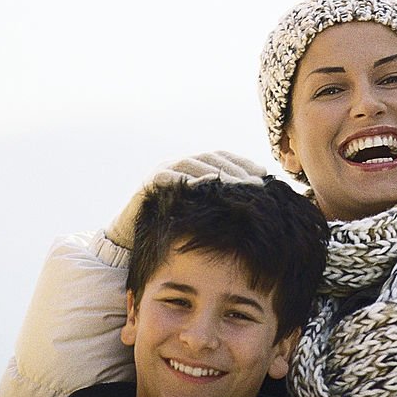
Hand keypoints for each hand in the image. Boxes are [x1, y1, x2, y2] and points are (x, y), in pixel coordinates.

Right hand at [107, 150, 268, 247]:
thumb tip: (256, 202)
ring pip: (195, 164)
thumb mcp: (201, 213)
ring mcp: (164, 170)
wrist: (132, 240)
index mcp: (192, 166)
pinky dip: (192, 179)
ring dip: (219, 172)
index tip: (264, 173)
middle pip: (211, 158)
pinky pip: (174, 176)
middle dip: (236, 168)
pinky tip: (211, 185)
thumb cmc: (173, 229)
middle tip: (257, 181)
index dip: (243, 162)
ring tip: (241, 185)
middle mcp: (178, 164)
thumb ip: (220, 202)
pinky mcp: (152, 182)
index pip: (221, 157)